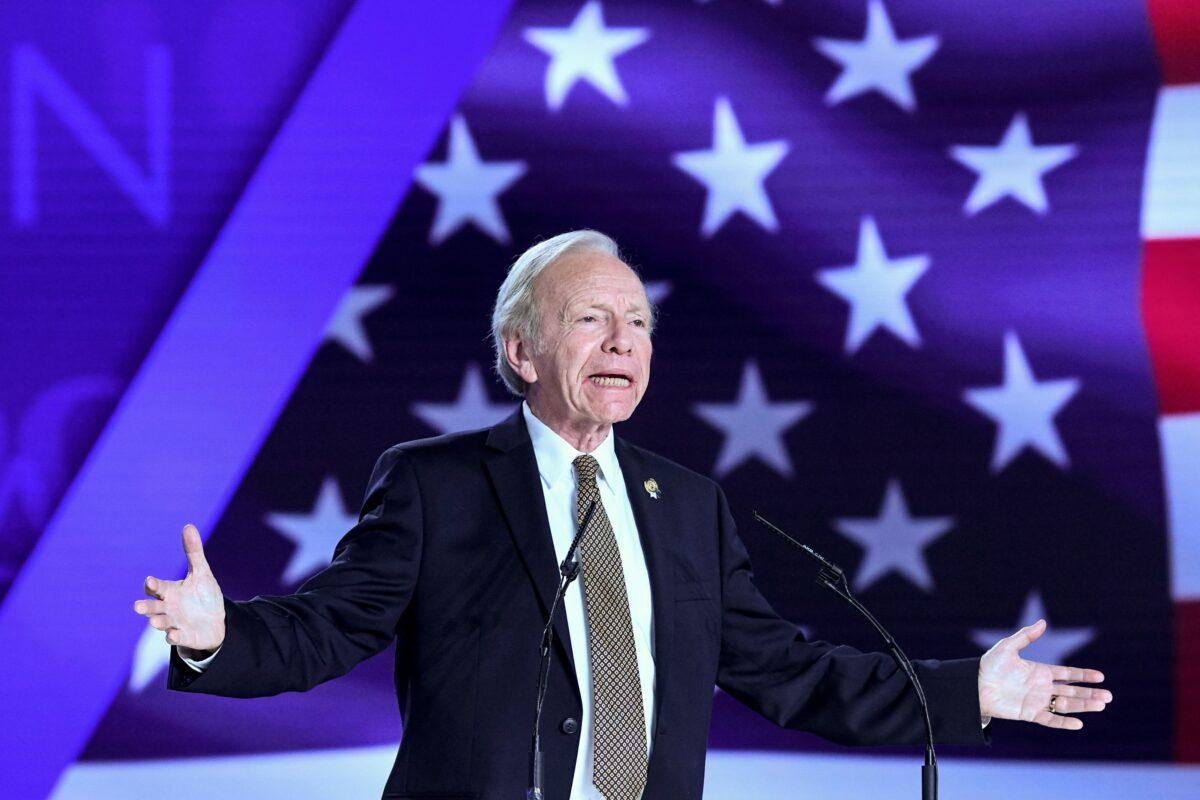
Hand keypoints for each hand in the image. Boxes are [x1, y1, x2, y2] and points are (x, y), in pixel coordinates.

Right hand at [133, 524, 224, 657]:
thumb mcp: (201, 572)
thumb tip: (188, 525)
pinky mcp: (185, 636)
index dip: (153, 585)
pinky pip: (177, 638)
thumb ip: (193, 552)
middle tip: (137, 607)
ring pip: (162, 623)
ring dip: (157, 622)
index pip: (157, 588)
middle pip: (153, 607)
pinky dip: (175, 637)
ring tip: (154, 621)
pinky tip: (173, 635)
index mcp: (170, 592)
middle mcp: (169, 608)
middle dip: (146, 607)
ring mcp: (175, 623)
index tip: (150, 581)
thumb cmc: (203, 595)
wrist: (216, 620)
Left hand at [977, 618, 1110, 729]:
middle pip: (1072, 691)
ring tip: (1101, 705)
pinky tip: (1079, 724)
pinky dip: (1064, 722)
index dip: (1084, 675)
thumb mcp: (1008, 647)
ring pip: (1066, 705)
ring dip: (1083, 706)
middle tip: (1109, 696)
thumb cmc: (990, 665)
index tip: (1100, 676)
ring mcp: (1037, 701)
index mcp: (1040, 671)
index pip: (1067, 674)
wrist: (975, 685)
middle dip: (1090, 693)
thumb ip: (1026, 636)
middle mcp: (1042, 687)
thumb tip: (1043, 622)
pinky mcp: (1030, 714)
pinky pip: (1050, 719)